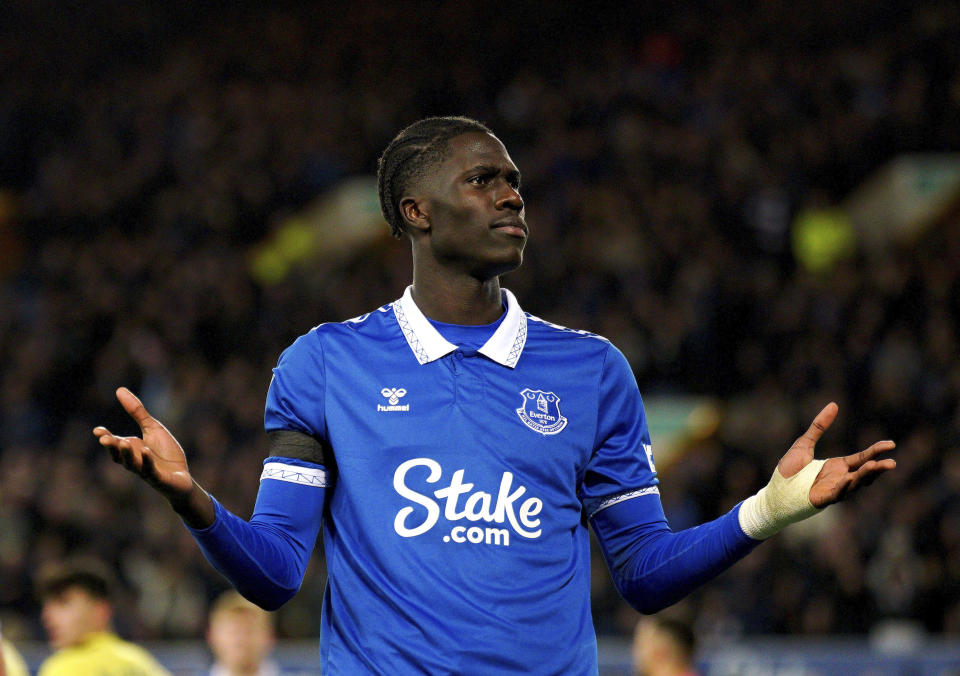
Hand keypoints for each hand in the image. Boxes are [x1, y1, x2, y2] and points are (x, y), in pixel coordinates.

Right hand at [94, 387, 193, 499]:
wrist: (182, 477)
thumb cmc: (165, 453)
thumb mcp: (152, 428)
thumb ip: (137, 411)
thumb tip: (119, 390)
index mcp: (131, 449)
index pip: (114, 444)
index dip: (106, 437)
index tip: (97, 430)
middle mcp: (134, 460)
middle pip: (118, 455)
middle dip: (112, 447)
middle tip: (104, 438)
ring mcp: (146, 470)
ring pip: (132, 464)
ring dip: (127, 454)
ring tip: (123, 442)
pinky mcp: (159, 478)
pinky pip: (150, 471)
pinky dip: (147, 462)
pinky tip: (145, 451)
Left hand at [778, 402, 895, 507]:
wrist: (775, 491)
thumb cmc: (790, 471)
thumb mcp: (805, 443)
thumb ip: (819, 426)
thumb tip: (834, 404)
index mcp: (838, 466)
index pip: (862, 458)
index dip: (876, 451)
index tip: (891, 444)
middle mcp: (840, 479)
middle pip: (864, 473)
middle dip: (878, 468)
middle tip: (892, 462)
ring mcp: (832, 490)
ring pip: (854, 484)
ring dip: (865, 476)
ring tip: (876, 466)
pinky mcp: (822, 499)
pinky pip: (836, 494)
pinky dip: (843, 487)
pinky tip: (849, 479)